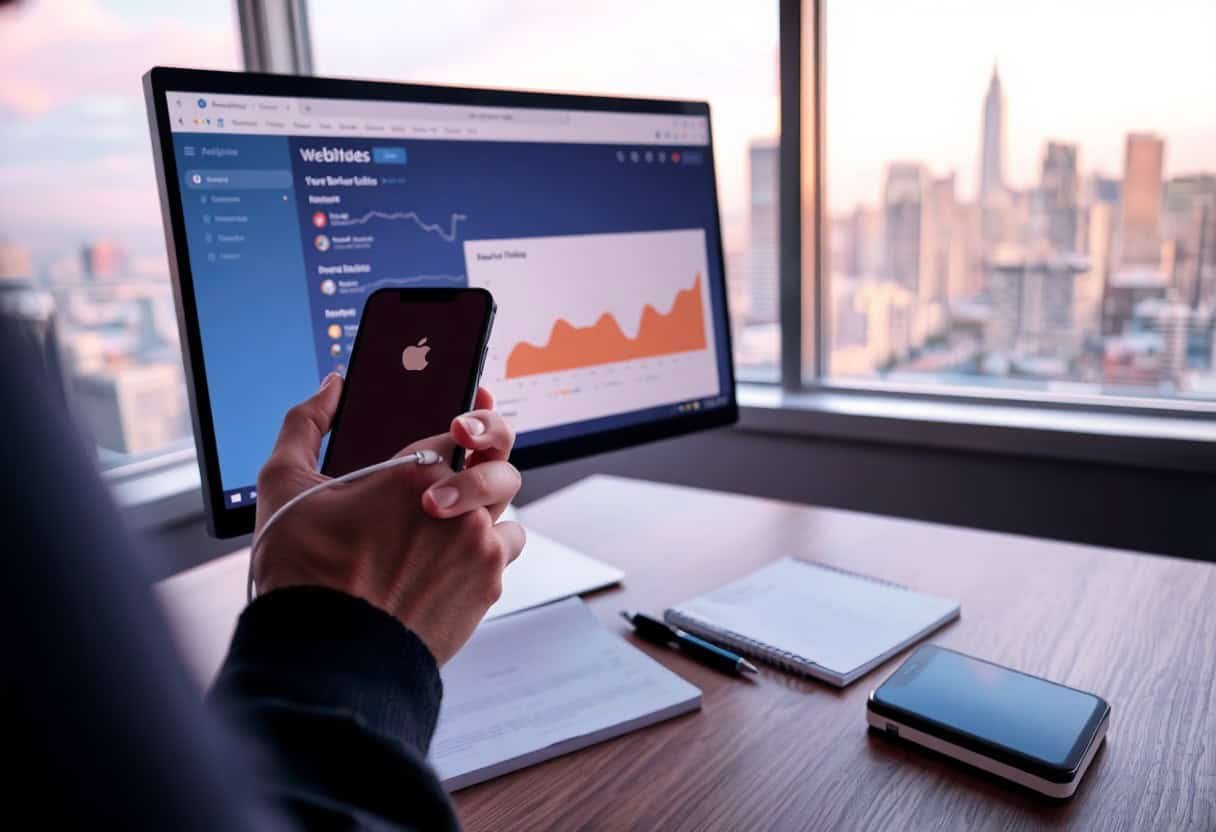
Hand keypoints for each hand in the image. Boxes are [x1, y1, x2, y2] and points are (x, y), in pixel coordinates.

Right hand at [252, 373, 524, 663]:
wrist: (325, 658)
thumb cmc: (302, 573)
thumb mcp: (283, 485)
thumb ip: (305, 423)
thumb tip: (332, 387)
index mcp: (416, 471)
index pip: (457, 429)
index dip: (461, 422)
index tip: (461, 423)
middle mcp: (459, 507)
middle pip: (497, 463)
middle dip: (486, 455)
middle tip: (466, 456)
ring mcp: (479, 549)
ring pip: (505, 511)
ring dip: (484, 510)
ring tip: (449, 518)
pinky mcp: (487, 588)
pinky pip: (503, 554)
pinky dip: (483, 552)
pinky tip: (449, 557)